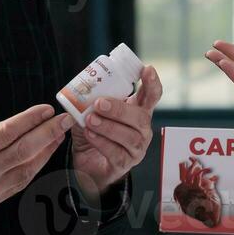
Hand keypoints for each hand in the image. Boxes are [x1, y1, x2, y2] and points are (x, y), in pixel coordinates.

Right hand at [0, 94, 73, 234]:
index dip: (30, 119)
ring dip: (46, 152)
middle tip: (66, 119)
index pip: (7, 133)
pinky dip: (34, 169)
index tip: (46, 108)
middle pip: (23, 151)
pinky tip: (43, 156)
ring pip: (26, 170)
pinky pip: (18, 184)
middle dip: (48, 133)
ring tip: (59, 135)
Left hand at [71, 65, 162, 199]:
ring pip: (129, 136)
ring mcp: (136, 148)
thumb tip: (81, 87)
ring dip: (108, 126)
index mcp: (137, 111)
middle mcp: (142, 129)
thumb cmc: (94, 134)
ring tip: (90, 120)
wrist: (87, 165)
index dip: (152, 83)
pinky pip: (117, 153)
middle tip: (99, 104)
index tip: (147, 69)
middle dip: (119, 109)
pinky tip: (90, 134)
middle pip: (140, 117)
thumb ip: (90, 101)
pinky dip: (102, 142)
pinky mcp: (125, 164)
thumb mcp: (91, 113)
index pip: (151, 96)